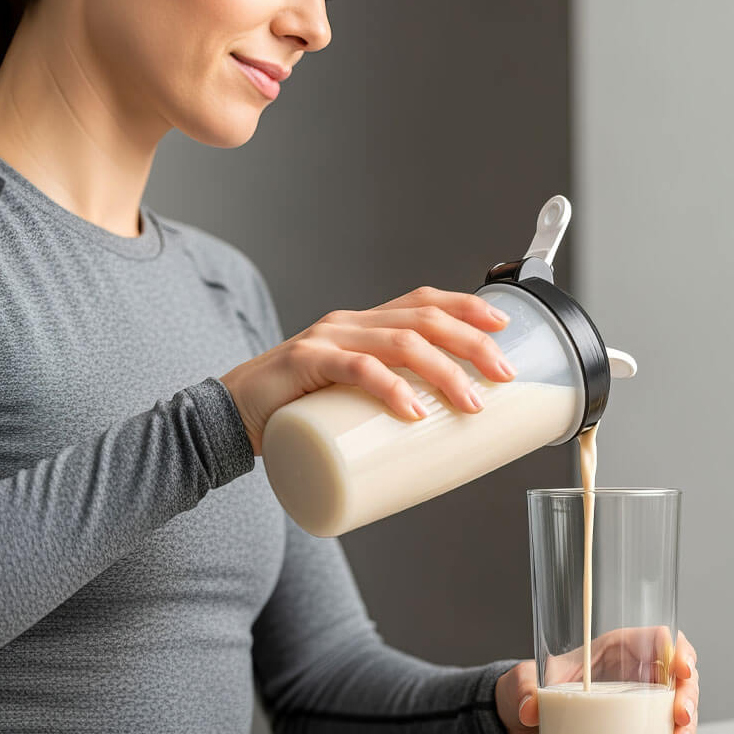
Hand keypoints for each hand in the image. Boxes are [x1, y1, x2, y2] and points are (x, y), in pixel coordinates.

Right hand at [220, 286, 515, 453]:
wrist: (228, 418)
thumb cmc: (296, 411)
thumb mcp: (350, 396)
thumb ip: (386, 399)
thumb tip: (443, 432)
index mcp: (364, 325)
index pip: (424, 301)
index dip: (467, 306)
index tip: (504, 324)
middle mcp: (350, 323)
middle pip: (424, 319)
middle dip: (472, 343)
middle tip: (504, 375)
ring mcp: (327, 339)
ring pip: (400, 343)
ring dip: (445, 372)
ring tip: (472, 402)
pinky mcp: (304, 364)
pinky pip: (356, 369)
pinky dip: (390, 388)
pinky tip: (414, 410)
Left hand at [495, 630, 699, 733]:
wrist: (524, 720)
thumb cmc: (533, 686)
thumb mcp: (524, 680)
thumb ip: (526, 689)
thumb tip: (530, 708)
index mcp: (617, 648)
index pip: (659, 638)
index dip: (678, 650)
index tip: (681, 669)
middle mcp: (634, 673)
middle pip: (678, 675)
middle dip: (687, 695)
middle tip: (680, 717)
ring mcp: (639, 702)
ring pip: (678, 706)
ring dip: (686, 726)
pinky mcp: (635, 730)